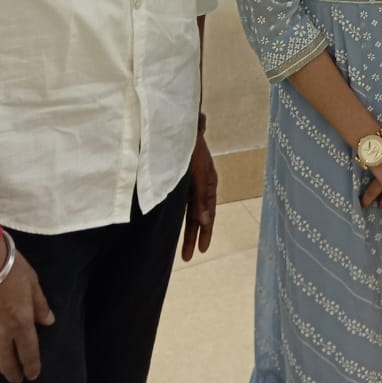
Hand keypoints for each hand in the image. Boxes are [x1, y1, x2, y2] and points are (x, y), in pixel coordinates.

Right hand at [0, 246, 53, 382]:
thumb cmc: (8, 268)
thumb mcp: (32, 282)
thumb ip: (40, 305)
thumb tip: (48, 322)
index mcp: (20, 324)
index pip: (29, 355)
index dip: (32, 368)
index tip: (32, 375)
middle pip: (6, 365)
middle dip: (13, 374)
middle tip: (16, 378)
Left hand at [181, 133, 216, 261]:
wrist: (176, 125)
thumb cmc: (190, 146)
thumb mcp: (197, 171)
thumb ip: (201, 196)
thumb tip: (205, 221)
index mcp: (209, 182)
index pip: (208, 213)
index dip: (206, 232)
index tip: (201, 250)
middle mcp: (200, 184)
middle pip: (198, 215)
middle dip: (194, 236)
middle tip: (188, 257)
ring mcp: (189, 181)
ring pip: (189, 211)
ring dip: (186, 228)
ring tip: (181, 248)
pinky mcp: (178, 178)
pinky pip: (181, 202)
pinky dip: (179, 215)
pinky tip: (172, 224)